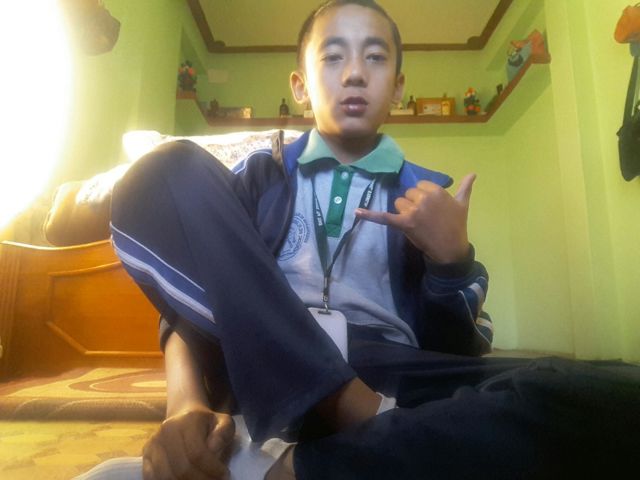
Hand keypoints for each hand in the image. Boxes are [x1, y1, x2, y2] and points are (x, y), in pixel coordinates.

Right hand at [142, 406, 234, 479]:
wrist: (184, 416)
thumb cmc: (206, 423)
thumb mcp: (223, 422)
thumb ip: (223, 433)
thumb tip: (213, 448)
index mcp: (187, 421)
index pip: (197, 452)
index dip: (212, 468)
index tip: (224, 474)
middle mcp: (166, 431)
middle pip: (182, 468)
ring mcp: (153, 443)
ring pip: (166, 476)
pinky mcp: (145, 455)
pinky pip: (152, 477)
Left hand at [356, 174, 475, 263]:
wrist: (451, 249)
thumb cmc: (456, 226)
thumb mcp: (462, 205)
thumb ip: (465, 187)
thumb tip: (473, 173)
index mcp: (437, 191)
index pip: (419, 186)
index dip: (422, 197)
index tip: (431, 209)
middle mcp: (424, 198)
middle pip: (407, 194)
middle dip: (413, 204)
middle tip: (424, 218)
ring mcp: (413, 211)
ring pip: (398, 203)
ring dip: (404, 212)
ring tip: (417, 223)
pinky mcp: (404, 224)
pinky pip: (384, 217)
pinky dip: (370, 215)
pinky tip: (356, 212)